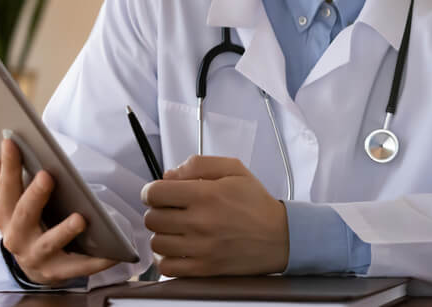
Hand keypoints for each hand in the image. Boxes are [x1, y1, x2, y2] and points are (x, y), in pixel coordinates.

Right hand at [0, 128, 118, 285]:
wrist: (34, 263)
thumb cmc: (23, 217)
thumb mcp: (9, 193)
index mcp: (4, 213)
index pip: (5, 186)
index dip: (8, 164)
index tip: (12, 141)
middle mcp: (16, 236)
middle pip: (24, 214)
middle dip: (35, 196)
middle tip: (47, 176)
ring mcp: (36, 255)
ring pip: (49, 243)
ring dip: (64, 231)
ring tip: (80, 218)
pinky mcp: (57, 271)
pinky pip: (77, 267)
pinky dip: (93, 262)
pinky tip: (111, 254)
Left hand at [141, 154, 288, 276]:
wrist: (279, 236)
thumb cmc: (256, 203)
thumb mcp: (234, 169)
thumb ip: (199, 164)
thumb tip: (169, 175)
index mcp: (206, 194)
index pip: (155, 193)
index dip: (152, 191)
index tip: (158, 193)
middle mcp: (200, 222)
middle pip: (152, 218)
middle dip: (158, 211)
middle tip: (172, 210)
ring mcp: (201, 248)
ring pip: (157, 242)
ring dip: (163, 234)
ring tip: (177, 229)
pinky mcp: (203, 268)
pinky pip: (166, 267)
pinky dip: (167, 258)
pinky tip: (178, 248)